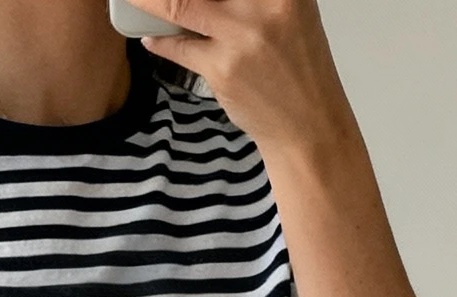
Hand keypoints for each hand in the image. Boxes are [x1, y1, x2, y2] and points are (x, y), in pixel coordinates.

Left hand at [136, 0, 353, 162]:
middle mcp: (265, 3)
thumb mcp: (286, 12)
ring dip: (150, 1)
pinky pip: (179, 47)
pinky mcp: (222, 68)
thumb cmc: (295, 65)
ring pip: (180, 4)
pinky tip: (152, 38)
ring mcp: (241, 36)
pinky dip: (160, 41)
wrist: (306, 123)